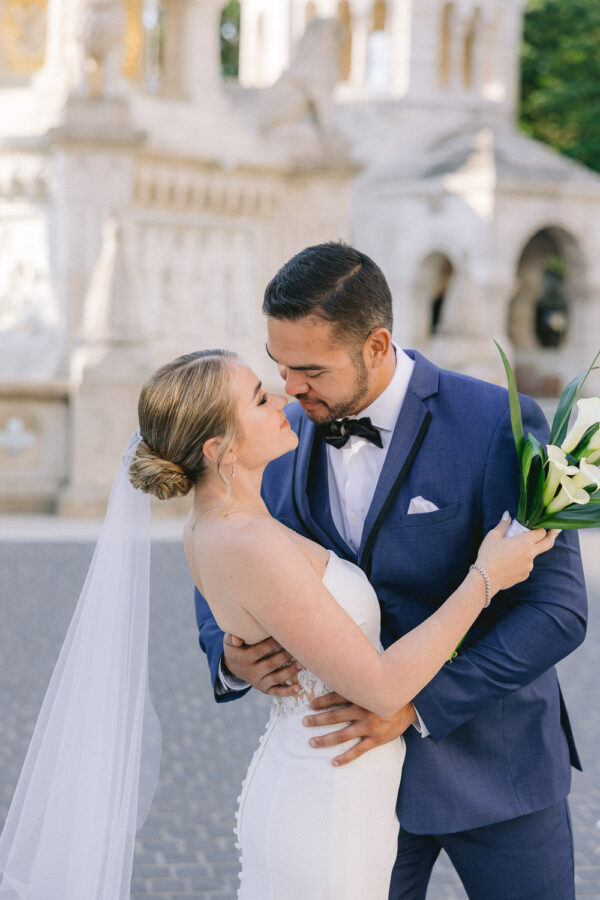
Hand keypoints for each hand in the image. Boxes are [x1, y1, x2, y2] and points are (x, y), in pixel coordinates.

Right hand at [223, 633, 303, 696]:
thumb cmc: (236, 648)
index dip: (271, 645)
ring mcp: (259, 682)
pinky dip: (288, 691)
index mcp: (243, 659)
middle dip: (284, 656)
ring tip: (302, 664)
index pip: (258, 651)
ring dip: (290, 672)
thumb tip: (236, 639)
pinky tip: (299, 688)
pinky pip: (277, 691)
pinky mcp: (264, 689)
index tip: (282, 636)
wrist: (233, 667)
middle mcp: (251, 673)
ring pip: (276, 678)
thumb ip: (231, 637)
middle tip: (297, 648)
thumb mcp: (229, 642)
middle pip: (270, 665)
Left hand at [302, 692, 416, 765]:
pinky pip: (357, 751)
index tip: (309, 705)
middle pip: (334, 716)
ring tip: (312, 742)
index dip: (321, 702)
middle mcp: (363, 710)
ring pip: (342, 735)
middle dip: (317, 720)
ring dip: (325, 739)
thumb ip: (357, 686)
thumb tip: (339, 679)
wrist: (412, 707)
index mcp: (361, 696)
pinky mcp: (376, 739)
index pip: (335, 697)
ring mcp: (369, 727)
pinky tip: (334, 762)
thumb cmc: (388, 694)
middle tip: (304, 722)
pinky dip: (345, 758)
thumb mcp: (373, 686)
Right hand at [476, 515, 559, 595]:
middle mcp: (530, 554)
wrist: (486, 579)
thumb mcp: (493, 536)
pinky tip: (508, 562)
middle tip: (555, 531)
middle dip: (553, 536)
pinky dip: (521, 561)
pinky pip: (526, 565)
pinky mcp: (525, 575)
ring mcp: (529, 566)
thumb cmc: (488, 555)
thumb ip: (503, 524)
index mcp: (525, 542)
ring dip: (528, 551)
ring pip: (533, 555)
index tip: (541, 524)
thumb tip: (507, 514)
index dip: (542, 527)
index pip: (541, 531)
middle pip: (548, 543)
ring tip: (510, 551)